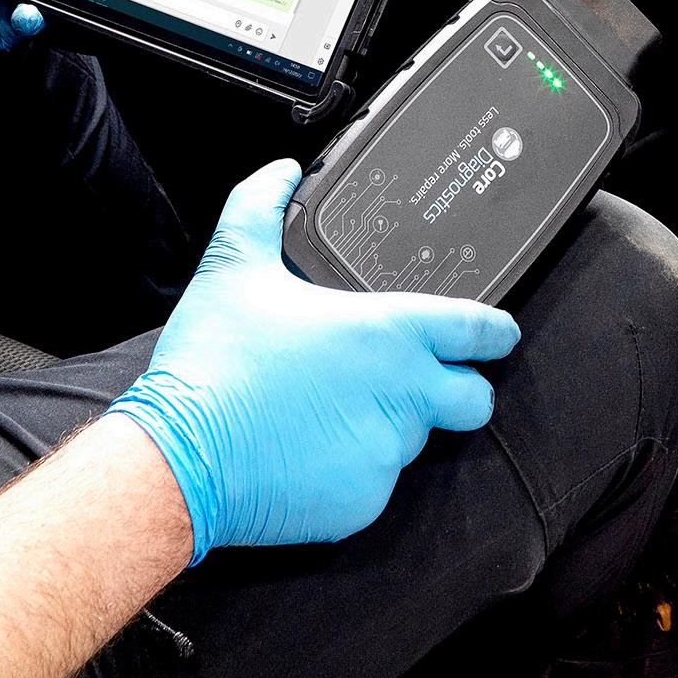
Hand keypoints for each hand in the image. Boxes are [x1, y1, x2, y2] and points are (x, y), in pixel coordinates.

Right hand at [109, 159, 519, 560]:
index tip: (499, 333)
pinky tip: (312, 449)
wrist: (178, 460)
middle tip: (425, 380)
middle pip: (474, 398)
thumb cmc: (212, 365)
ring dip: (394, 426)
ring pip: (419, 440)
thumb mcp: (233, 266)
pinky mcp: (363, 503)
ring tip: (337, 410)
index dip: (496, 330)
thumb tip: (280, 174)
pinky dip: (356, 469)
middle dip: (460, 388)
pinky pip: (377, 483)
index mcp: (389, 333)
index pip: (478, 329)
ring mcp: (387, 455)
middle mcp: (404, 396)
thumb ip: (261, 207)